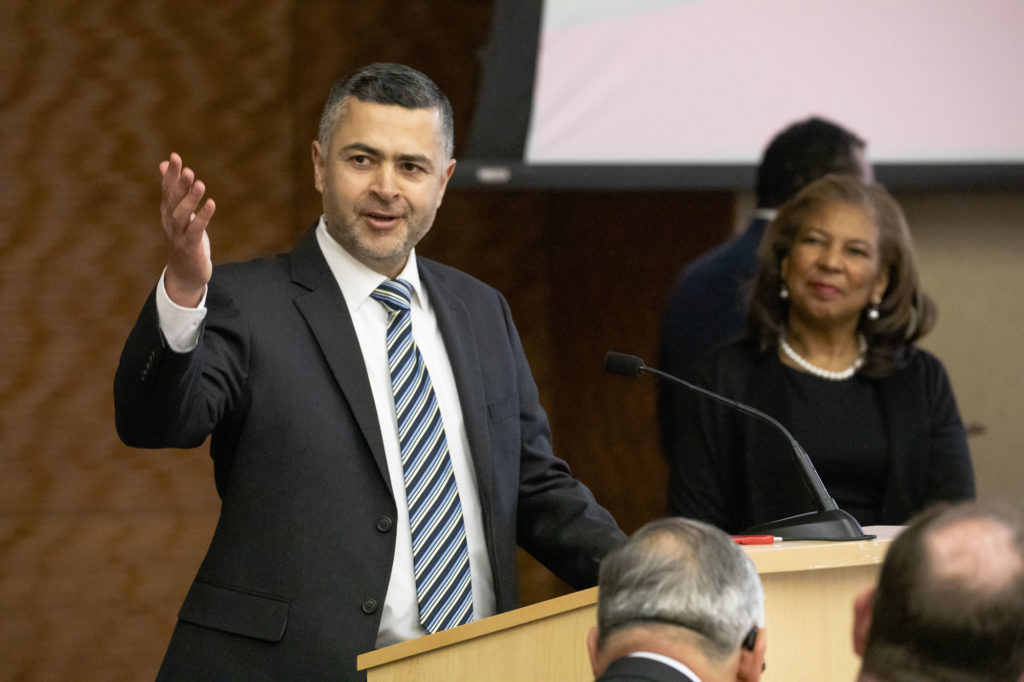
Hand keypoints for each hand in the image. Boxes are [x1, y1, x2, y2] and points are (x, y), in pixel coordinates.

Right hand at [160, 152, 214, 306]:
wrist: (184, 273)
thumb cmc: (184, 238)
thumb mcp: (179, 212)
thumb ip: (175, 189)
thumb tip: (165, 164)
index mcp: (167, 212)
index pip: (167, 190)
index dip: (170, 174)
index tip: (174, 157)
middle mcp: (170, 222)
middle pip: (172, 200)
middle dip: (178, 184)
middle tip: (186, 169)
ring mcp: (178, 235)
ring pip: (182, 214)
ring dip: (190, 199)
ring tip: (200, 184)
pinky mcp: (190, 247)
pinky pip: (196, 230)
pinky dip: (203, 216)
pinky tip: (211, 204)